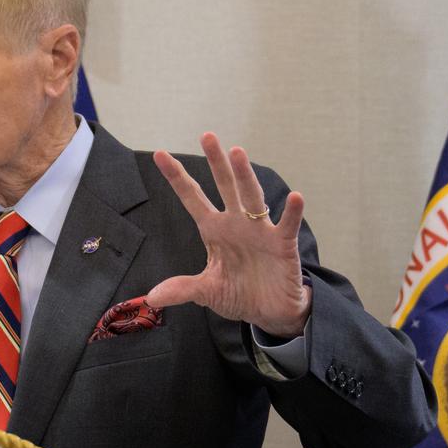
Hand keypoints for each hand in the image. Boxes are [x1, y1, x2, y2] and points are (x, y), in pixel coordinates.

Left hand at [149, 132, 311, 337]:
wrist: (268, 311)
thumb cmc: (238, 293)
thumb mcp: (206, 292)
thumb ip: (181, 289)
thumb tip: (151, 299)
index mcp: (214, 230)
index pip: (192, 198)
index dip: (177, 177)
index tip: (159, 154)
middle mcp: (236, 223)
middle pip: (224, 186)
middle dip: (216, 162)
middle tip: (207, 136)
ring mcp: (259, 231)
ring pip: (251, 197)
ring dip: (245, 175)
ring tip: (238, 153)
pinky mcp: (282, 245)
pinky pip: (287, 225)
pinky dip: (292, 212)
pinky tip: (296, 197)